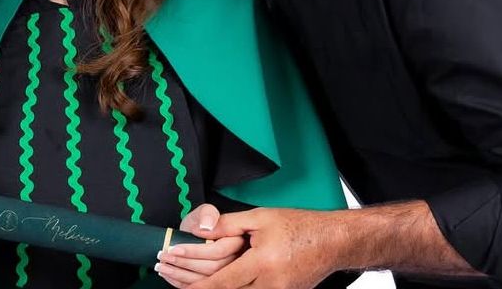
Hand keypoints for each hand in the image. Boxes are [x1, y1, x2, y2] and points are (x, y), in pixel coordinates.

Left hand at [155, 204, 246, 287]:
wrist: (198, 235)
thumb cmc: (202, 223)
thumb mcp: (204, 212)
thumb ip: (207, 214)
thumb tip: (207, 225)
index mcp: (236, 242)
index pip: (218, 251)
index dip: (194, 251)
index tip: (173, 249)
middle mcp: (236, 261)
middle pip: (212, 269)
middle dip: (184, 263)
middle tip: (163, 257)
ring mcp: (227, 275)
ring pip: (205, 281)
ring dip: (179, 274)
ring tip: (161, 266)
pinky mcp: (217, 283)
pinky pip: (200, 288)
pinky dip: (180, 283)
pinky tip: (167, 274)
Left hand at [186, 207, 340, 288]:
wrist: (332, 242)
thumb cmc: (300, 227)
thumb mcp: (260, 218)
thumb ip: (228, 225)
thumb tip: (200, 230)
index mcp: (263, 264)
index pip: (222, 281)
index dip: (195, 281)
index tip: (173, 271)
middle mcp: (270, 285)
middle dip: (194, 287)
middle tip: (169, 274)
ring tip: (183, 280)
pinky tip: (211, 283)